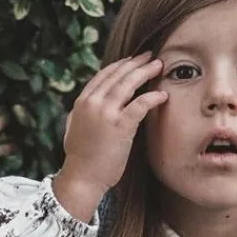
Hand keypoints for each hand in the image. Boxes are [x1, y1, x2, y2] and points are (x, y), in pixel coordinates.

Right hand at [60, 52, 167, 196]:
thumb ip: (82, 113)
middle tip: (151, 57)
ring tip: (159, 66)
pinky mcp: (121, 126)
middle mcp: (93, 103)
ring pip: (129, 83)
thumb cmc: (80, 160)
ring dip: (146, 72)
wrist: (82, 179)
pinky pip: (141, 104)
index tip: (133, 61)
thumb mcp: (74, 129)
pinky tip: (163, 95)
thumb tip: (89, 104)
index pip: (104, 75)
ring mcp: (107, 113)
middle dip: (137, 63)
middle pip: (118, 74)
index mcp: (82, 102)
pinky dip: (153, 97)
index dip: (121, 65)